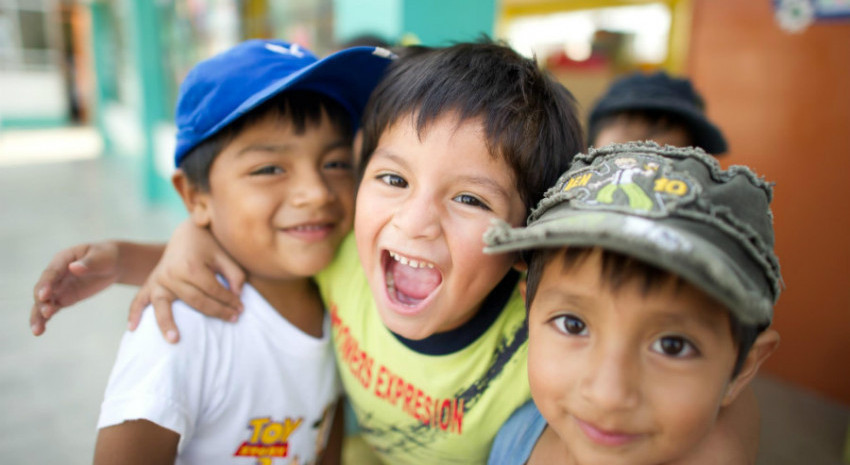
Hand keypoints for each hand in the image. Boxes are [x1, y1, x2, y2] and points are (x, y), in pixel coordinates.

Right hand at [30, 242, 121, 335]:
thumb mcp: (102, 257)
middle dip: (41, 301)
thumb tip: (74, 268)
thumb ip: (89, 263)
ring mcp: (58, 287)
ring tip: (37, 330)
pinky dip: (45, 319)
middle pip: (43, 288)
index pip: (51, 273)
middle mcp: (56, 274)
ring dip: (38, 314)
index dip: (46, 284)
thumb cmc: (106, 256)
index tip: (43, 295)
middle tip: (46, 313)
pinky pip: (52, 308)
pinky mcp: (63, 298)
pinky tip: (40, 331)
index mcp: (63, 259)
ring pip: (43, 302)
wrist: (112, 264)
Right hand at [128, 220, 245, 342]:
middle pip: (195, 301)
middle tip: (233, 319)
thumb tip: (237, 295)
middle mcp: (172, 274)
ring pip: (163, 305)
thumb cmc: (209, 244)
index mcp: (191, 266)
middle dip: (217, 312)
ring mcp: (159, 279)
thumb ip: (235, 274)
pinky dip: (134, 313)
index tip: (241, 308)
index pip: (213, 291)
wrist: (186, 233)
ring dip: (167, 323)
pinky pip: (139, 299)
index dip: (230, 301)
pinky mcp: (151, 282)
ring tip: (174, 340)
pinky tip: (132, 329)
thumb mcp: (225, 255)